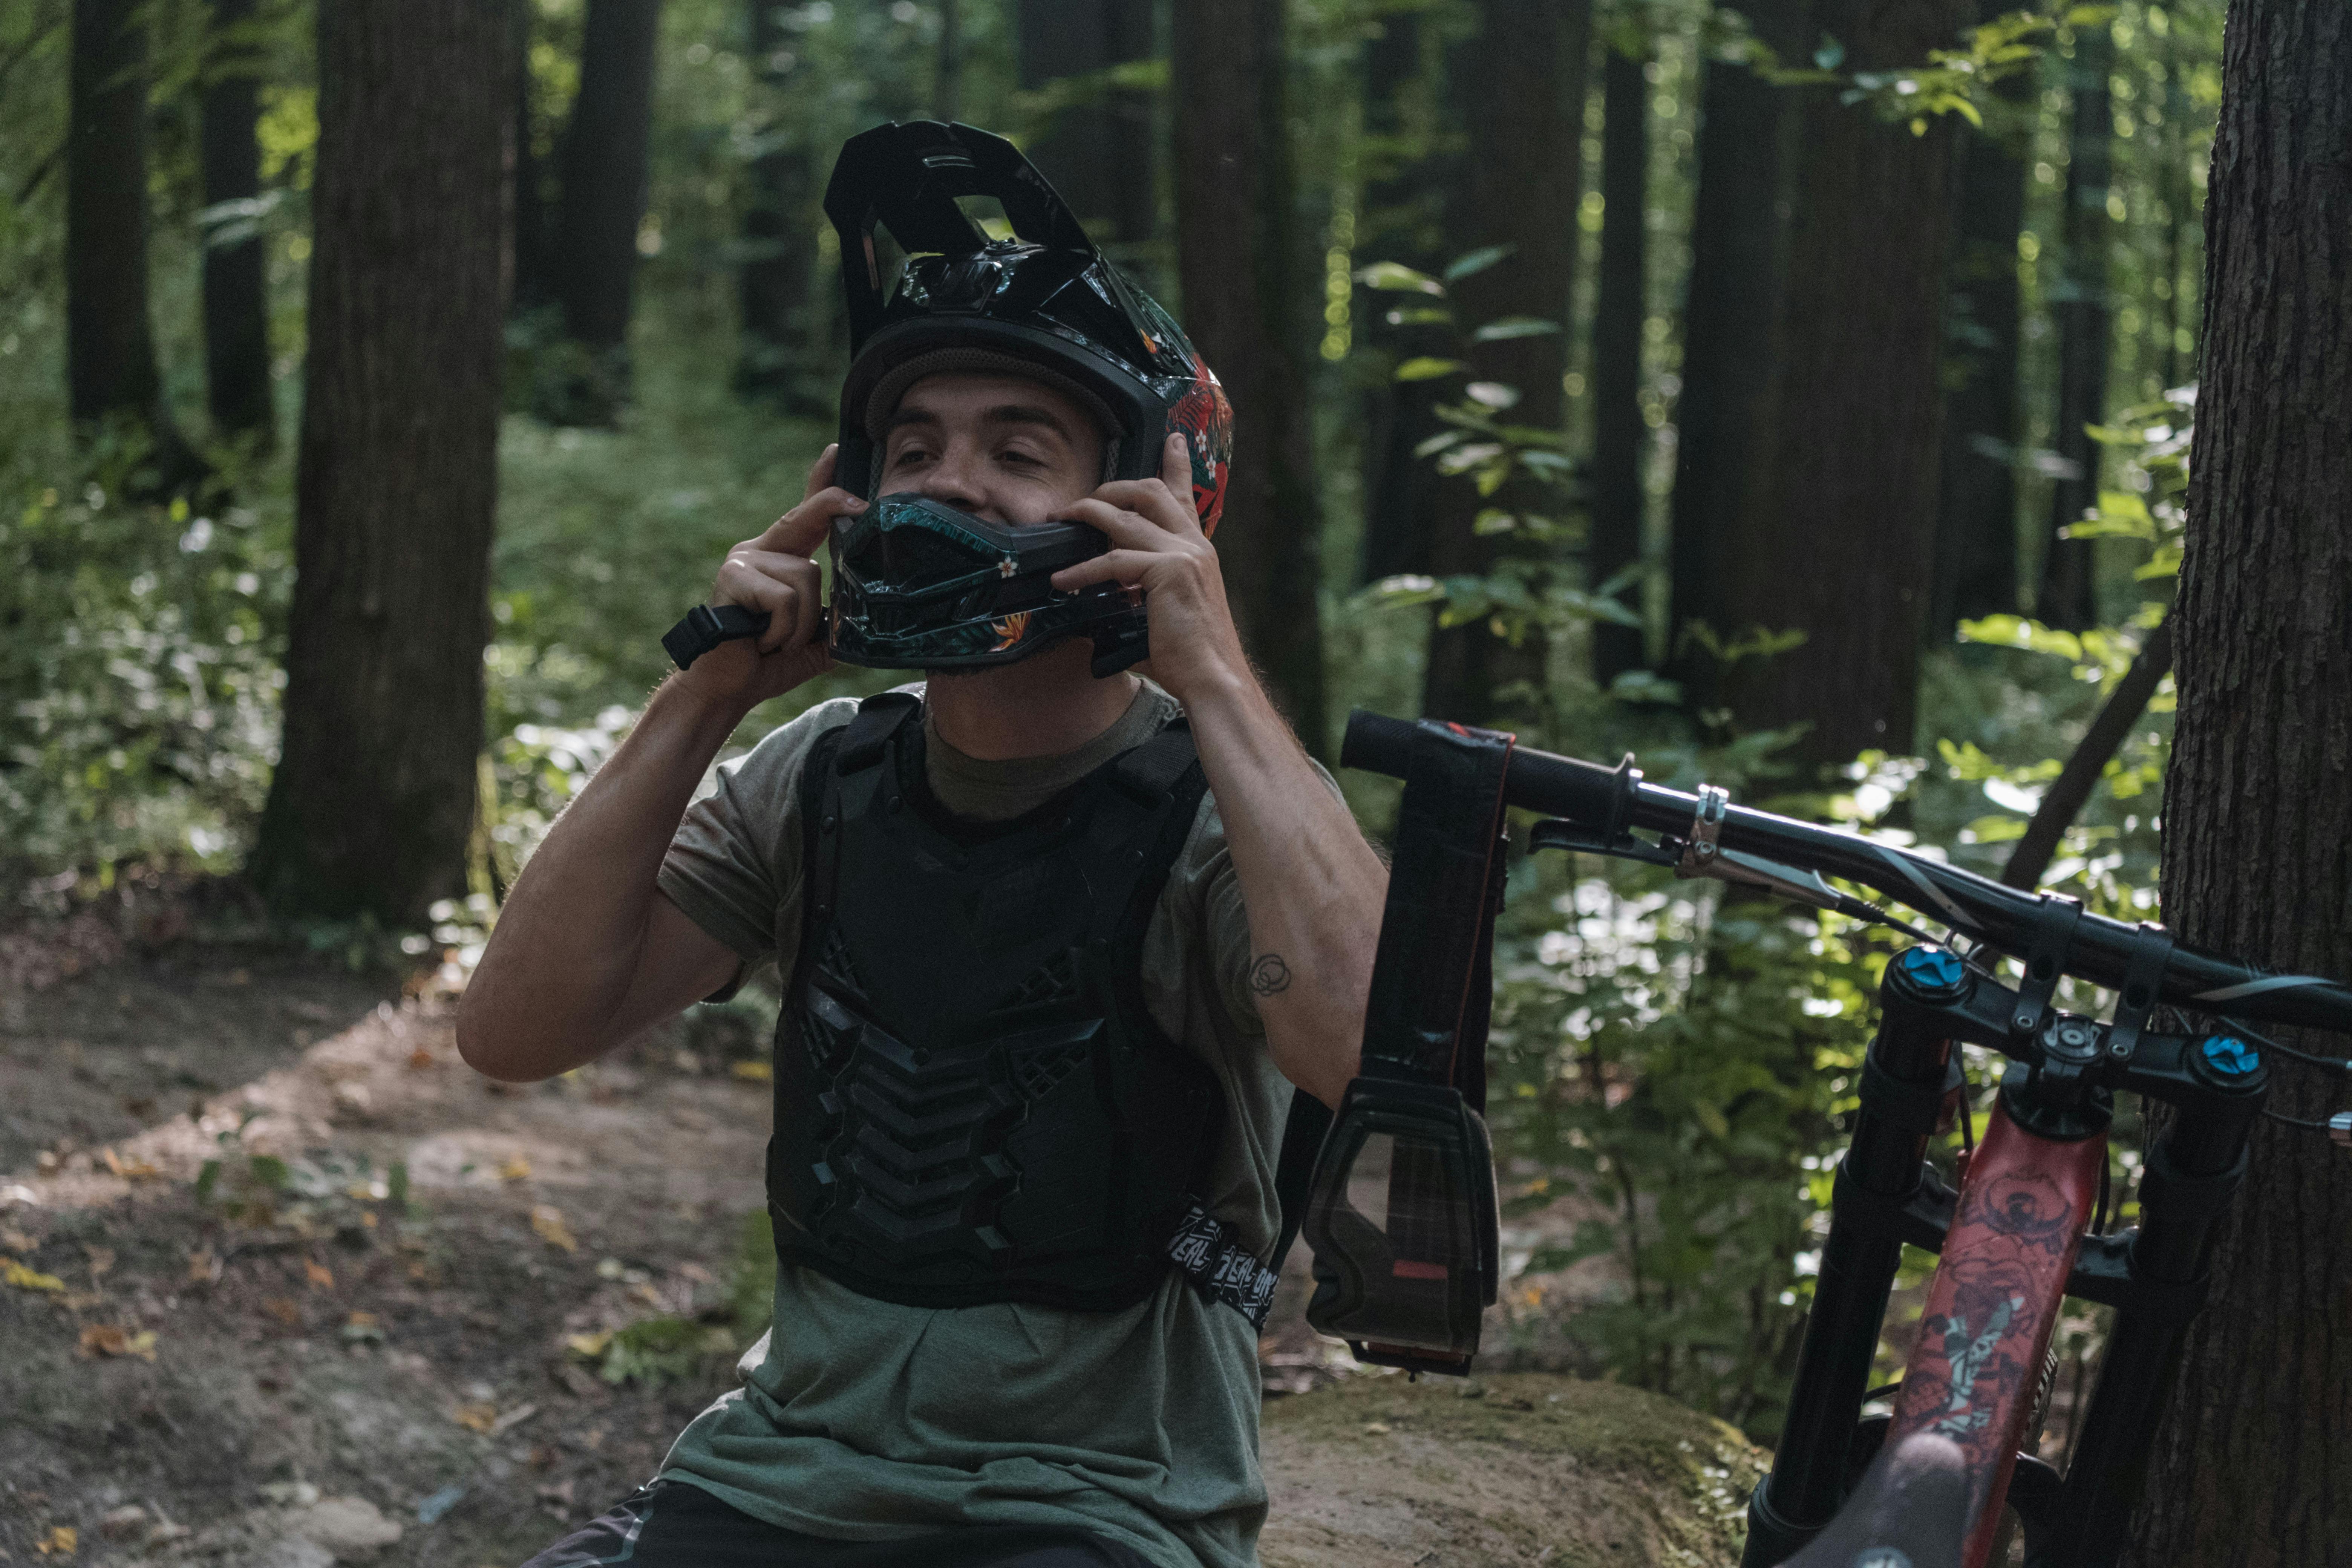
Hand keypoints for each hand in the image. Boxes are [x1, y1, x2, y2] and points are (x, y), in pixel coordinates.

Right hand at [677, 445, 863, 712]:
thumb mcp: (813, 641)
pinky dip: (784, 631)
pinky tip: (762, 641)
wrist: (726, 687)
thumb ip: (837, 624)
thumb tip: (873, 621)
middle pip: (806, 520)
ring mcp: (744, 560)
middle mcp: (759, 550)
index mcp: (779, 559)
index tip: (836, 451)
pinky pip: (785, 599)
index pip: (804, 514)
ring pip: (806, 578)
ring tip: (777, 640)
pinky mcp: (733, 577)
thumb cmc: (768, 662)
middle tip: (862, 505)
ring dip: (803, 623)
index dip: (822, 484)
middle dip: (833, 507)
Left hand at [1050, 433, 1250, 704]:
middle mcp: (1194, 545)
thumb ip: (1139, 595)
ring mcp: (1183, 554)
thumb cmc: (1189, 655)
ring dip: (1088, 513)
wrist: (1214, 677)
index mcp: (1198, 550)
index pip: (1185, 496)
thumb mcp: (1165, 612)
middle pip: (1150, 491)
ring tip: (1061, 520)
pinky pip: (1113, 562)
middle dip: (1112, 487)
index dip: (1177, 464)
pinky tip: (1063, 581)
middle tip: (1082, 498)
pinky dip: (1082, 571)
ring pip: (1126, 516)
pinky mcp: (1167, 572)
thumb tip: (1099, 601)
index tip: (1172, 438)